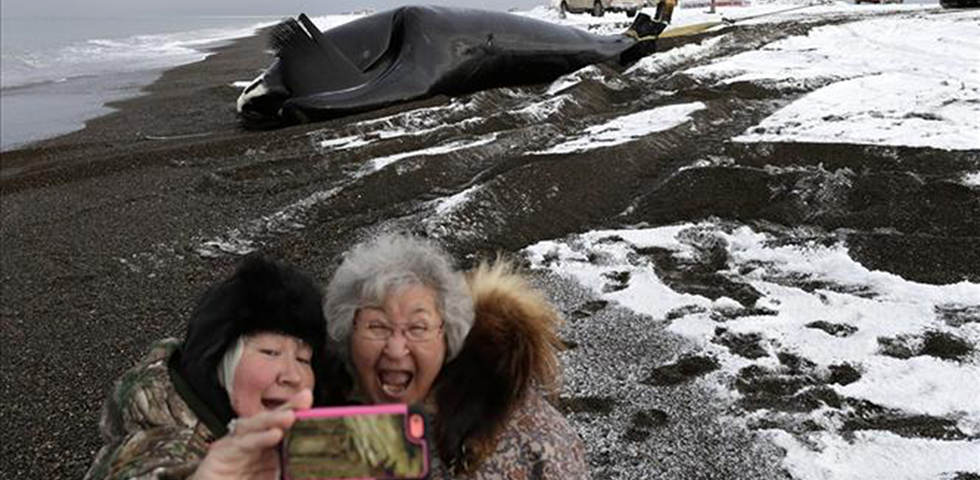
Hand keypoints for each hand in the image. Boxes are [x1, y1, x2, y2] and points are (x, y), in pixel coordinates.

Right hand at [190, 389, 312, 479]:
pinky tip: (273, 435)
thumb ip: (292, 475)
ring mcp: (235, 447)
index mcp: (267, 451)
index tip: (312, 404)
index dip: (297, 414)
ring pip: (254, 426)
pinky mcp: (221, 454)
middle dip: (287, 408)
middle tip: (305, 399)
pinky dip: (257, 438)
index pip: (283, 427)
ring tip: (290, 416)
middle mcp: (251, 445)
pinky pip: (240, 443)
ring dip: (272, 419)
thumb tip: (319, 475)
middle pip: (269, 421)